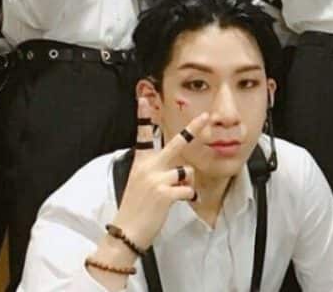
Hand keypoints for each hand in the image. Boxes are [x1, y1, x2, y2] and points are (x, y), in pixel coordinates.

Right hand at [109, 98, 208, 249]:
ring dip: (187, 183)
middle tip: (206, 116)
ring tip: (174, 194)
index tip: (143, 99)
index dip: (143, 117)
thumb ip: (156, 169)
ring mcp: (156, 178)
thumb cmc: (136, 208)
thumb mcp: (140, 182)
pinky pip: (188, 189)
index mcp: (141, 162)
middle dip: (193, 129)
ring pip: (187, 171)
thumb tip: (182, 169)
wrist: (126, 232)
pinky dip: (188, 196)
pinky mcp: (164, 192)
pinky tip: (178, 202)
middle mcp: (148, 166)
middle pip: (175, 143)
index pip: (143, 136)